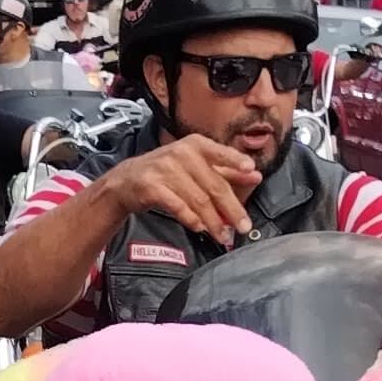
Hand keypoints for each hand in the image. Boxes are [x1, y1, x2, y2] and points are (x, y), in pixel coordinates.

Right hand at [94, 131, 261, 243]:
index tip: (251, 170)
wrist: (127, 180)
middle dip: (231, 208)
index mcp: (195, 145)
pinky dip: (190, 218)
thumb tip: (254, 175)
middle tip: (242, 226)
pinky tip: (200, 227)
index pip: (220, 153)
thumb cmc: (166, 172)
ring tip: (223, 235)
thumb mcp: (196, 166)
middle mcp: (180, 153)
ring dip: (213, 221)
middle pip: (213, 184)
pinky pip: (177, 205)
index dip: (235, 161)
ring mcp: (164, 169)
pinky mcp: (151, 187)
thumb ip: (226, 170)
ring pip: (197, 199)